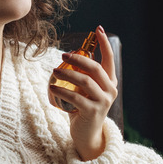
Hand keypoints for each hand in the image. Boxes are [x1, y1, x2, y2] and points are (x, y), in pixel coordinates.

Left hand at [49, 25, 118, 159]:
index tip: (98, 29)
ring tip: (54, 71)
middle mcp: (110, 90)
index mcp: (110, 82)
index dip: (104, 43)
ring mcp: (103, 101)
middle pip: (95, 68)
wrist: (87, 134)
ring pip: (85, 81)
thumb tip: (69, 57)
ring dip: (68, 74)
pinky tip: (52, 86)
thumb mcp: (87, 91)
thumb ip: (84, 76)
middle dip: (79, 58)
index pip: (109, 59)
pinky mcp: (93, 112)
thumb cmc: (84, 108)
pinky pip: (76, 97)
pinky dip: (62, 90)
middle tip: (63, 55)